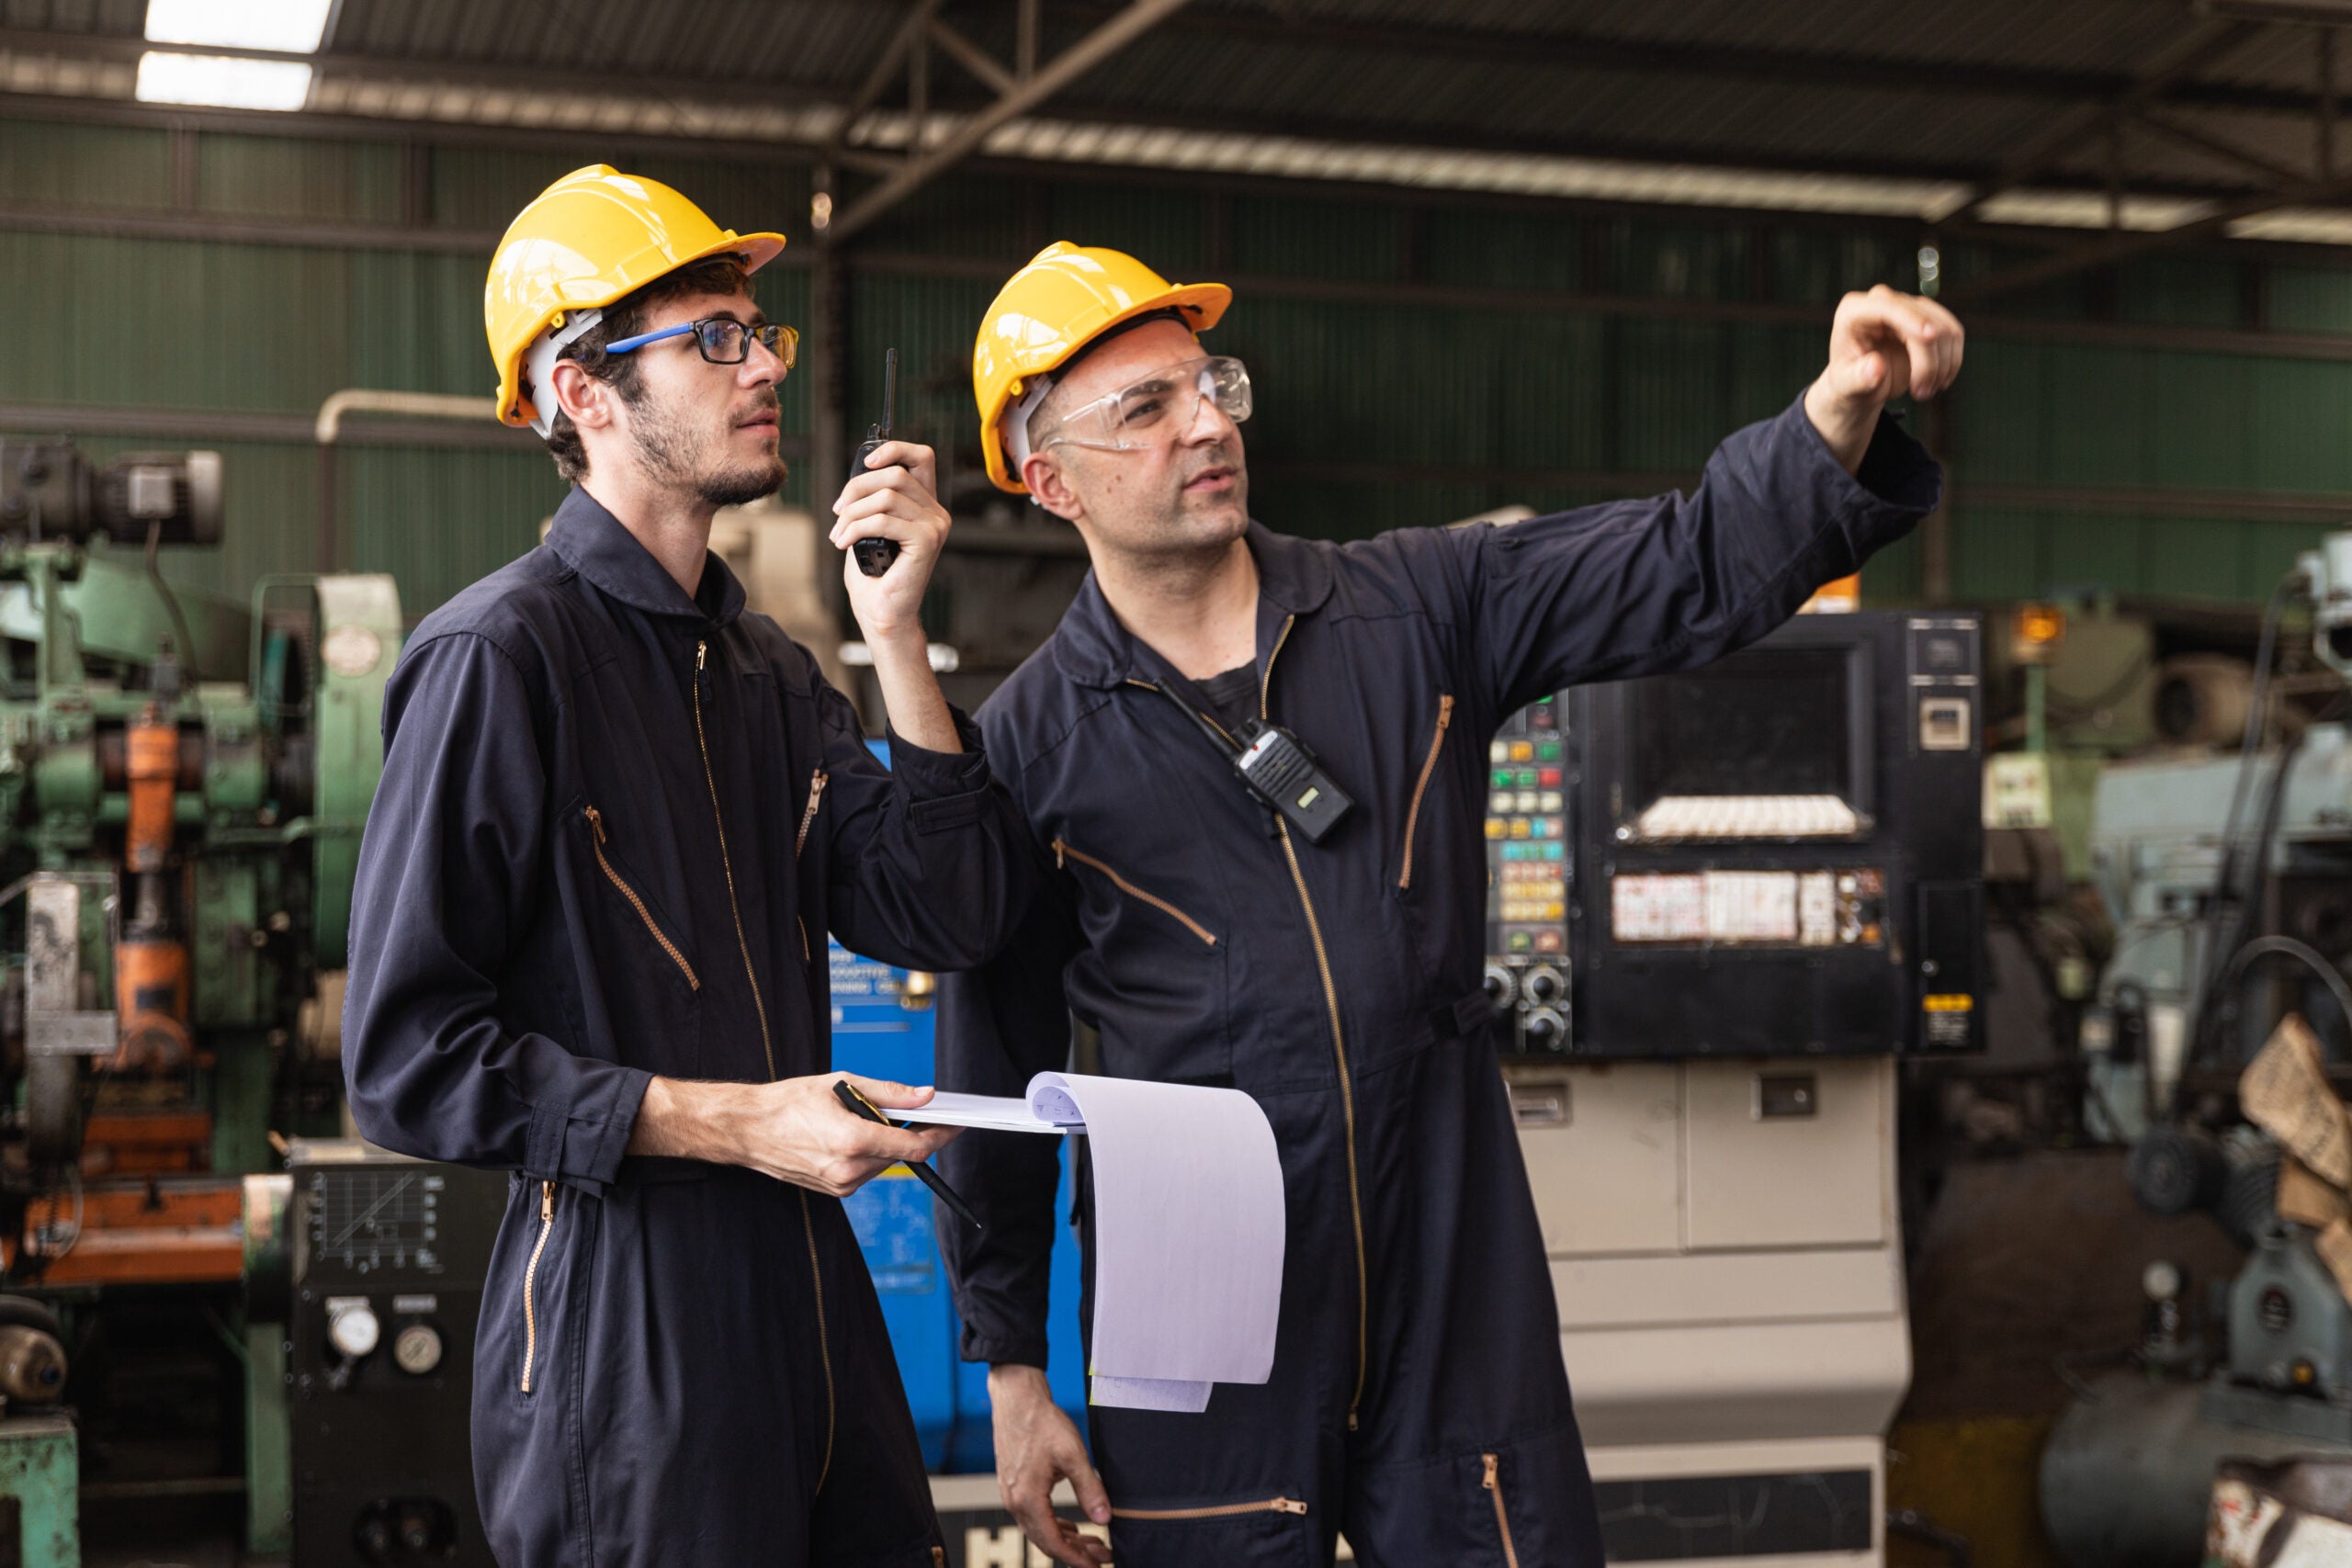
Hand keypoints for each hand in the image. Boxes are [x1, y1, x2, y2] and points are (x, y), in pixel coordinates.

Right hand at [627, 1072, 957, 1194]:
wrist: (746, 1129)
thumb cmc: (789, 1102)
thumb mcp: (842, 1084)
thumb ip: (889, 1092)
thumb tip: (925, 1095)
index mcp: (853, 1141)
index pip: (915, 1147)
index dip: (942, 1135)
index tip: (958, 1123)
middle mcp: (849, 1169)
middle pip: (902, 1155)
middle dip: (914, 1133)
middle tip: (919, 1111)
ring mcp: (840, 1184)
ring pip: (884, 1163)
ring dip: (887, 1143)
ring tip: (870, 1118)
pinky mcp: (833, 1190)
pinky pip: (865, 1171)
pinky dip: (868, 1153)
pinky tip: (852, 1134)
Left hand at [830, 440, 948, 643]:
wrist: (880, 613)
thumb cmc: (872, 575)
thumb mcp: (866, 526)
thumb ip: (869, 499)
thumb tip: (858, 473)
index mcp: (925, 505)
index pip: (921, 458)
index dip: (894, 449)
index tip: (866, 462)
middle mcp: (935, 513)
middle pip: (896, 473)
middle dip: (856, 488)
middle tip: (837, 512)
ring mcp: (935, 527)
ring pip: (886, 496)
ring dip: (853, 512)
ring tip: (839, 533)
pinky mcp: (927, 541)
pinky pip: (884, 520)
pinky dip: (856, 528)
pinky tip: (843, 542)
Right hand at [991, 1364, 1112, 1566]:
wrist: (1017, 1399)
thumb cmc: (1042, 1422)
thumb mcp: (1072, 1454)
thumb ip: (1089, 1488)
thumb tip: (1104, 1518)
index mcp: (1027, 1499)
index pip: (1053, 1542)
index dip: (1077, 1558)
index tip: (1097, 1564)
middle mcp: (1014, 1502)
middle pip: (1045, 1541)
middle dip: (1075, 1552)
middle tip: (1102, 1555)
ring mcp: (1011, 1495)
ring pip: (1039, 1530)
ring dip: (1066, 1539)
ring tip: (1092, 1541)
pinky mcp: (1013, 1486)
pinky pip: (1033, 1517)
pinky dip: (1053, 1525)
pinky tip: (1070, 1525)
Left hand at [1802, 285, 1964, 472]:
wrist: (1862, 384)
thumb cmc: (1849, 382)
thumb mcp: (1847, 387)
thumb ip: (1858, 378)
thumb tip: (1877, 367)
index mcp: (1853, 312)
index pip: (1886, 306)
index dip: (1911, 318)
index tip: (1931, 337)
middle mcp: (1883, 302)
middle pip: (1922, 321)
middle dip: (1928, 361)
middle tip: (1921, 394)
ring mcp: (1908, 307)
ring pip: (1944, 328)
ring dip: (1943, 365)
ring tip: (1925, 392)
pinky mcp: (1928, 318)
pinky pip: (1953, 334)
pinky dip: (1952, 360)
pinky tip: (1940, 381)